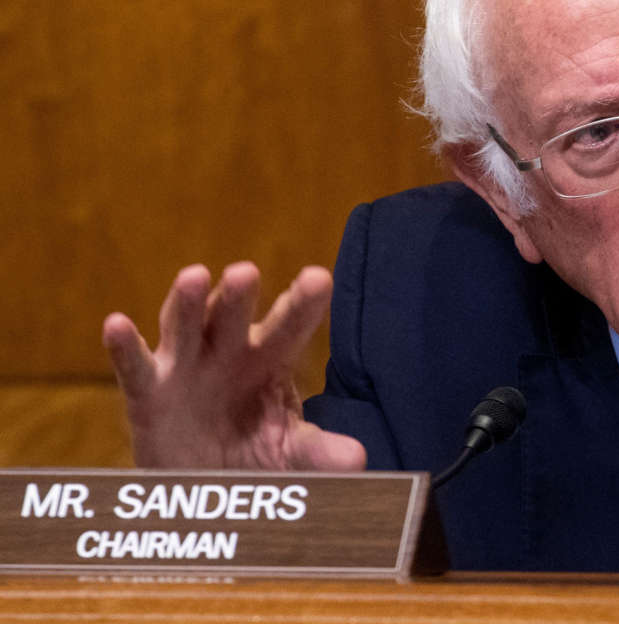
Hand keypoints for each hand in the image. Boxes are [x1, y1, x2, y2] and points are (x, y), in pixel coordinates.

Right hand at [103, 262, 365, 470]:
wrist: (206, 490)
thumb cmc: (256, 455)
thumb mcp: (290, 455)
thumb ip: (319, 452)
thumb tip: (358, 459)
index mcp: (271, 358)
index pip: (290, 325)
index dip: (303, 302)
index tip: (319, 279)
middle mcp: (228, 351)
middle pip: (233, 315)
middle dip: (238, 295)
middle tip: (246, 272)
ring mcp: (185, 366)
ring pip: (184, 326)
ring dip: (186, 302)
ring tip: (193, 276)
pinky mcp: (148, 392)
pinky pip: (134, 367)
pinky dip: (125, 345)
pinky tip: (116, 324)